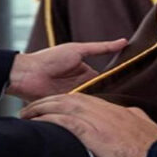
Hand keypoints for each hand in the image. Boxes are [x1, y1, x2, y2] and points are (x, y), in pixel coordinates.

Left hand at [8, 39, 126, 100]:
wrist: (27, 74)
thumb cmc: (51, 58)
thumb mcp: (79, 50)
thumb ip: (101, 48)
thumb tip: (125, 41)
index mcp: (84, 71)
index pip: (104, 78)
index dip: (114, 82)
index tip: (128, 87)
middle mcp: (80, 84)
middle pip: (98, 92)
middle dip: (106, 95)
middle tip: (122, 101)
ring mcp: (72, 96)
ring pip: (90, 102)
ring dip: (96, 104)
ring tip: (111, 109)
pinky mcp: (64, 107)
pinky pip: (78, 110)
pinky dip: (84, 111)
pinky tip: (96, 115)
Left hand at [22, 93, 156, 156]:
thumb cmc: (154, 152)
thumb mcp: (145, 131)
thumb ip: (133, 122)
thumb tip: (126, 122)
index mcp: (118, 112)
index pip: (88, 102)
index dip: (69, 102)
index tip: (56, 105)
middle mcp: (107, 112)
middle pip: (73, 100)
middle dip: (51, 100)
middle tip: (34, 106)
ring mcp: (100, 121)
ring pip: (66, 106)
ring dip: (44, 107)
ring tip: (27, 112)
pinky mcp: (95, 134)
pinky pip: (66, 121)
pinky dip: (50, 118)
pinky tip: (37, 120)